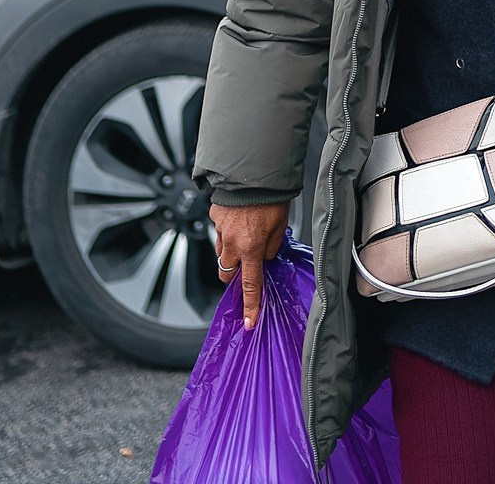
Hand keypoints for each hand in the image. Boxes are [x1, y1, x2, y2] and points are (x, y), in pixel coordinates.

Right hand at [209, 202, 289, 329]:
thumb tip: (264, 258)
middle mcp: (231, 243)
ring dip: (232, 252)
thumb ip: (271, 247)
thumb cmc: (271, 198)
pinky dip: (228, 231)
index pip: (250, 285)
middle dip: (235, 275)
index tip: (249, 322)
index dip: (251, 305)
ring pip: (221, 252)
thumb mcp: (280, 226)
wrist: (252, 172)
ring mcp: (220, 230)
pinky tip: (240, 219)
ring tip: (247, 236)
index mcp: (250, 248)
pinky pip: (220, 232)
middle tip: (246, 267)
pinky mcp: (214, 216)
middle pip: (227, 273)